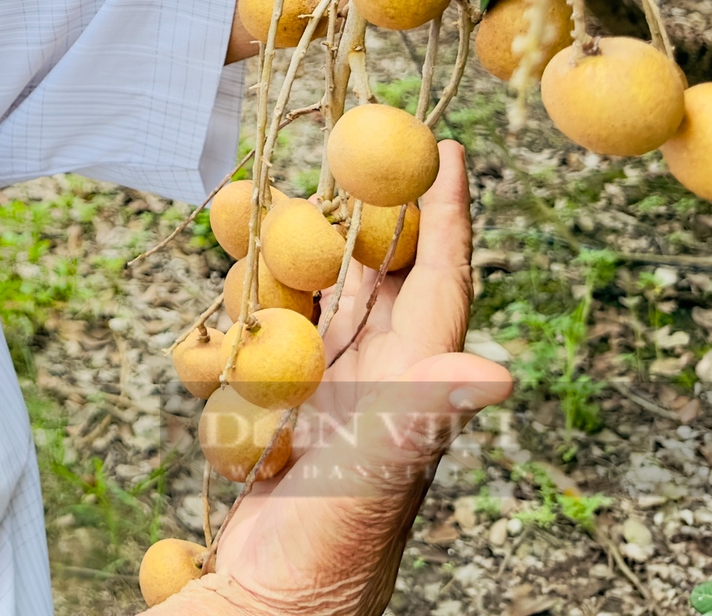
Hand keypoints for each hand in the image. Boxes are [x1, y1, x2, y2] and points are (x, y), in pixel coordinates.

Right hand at [155, 142, 511, 614]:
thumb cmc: (327, 562)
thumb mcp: (371, 480)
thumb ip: (420, 418)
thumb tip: (496, 372)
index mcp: (411, 387)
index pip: (437, 282)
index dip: (446, 214)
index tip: (447, 149)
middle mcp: (374, 385)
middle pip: (372, 277)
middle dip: (356, 214)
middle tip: (342, 153)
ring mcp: (324, 401)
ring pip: (310, 302)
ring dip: (280, 264)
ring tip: (247, 219)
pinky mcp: (278, 421)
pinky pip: (259, 346)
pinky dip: (234, 325)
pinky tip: (215, 328)